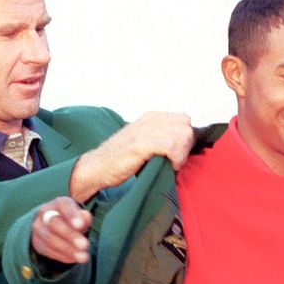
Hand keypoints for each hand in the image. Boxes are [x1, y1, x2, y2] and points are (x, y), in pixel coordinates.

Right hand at [29, 197, 91, 264]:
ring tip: (83, 257)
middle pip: (55, 223)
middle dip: (70, 235)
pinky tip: (74, 259)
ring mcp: (38, 228)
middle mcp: (45, 213)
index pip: (63, 205)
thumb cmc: (71, 220)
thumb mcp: (80, 216)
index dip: (72, 215)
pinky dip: (63, 256)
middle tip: (85, 245)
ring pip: (51, 240)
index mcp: (59, 203)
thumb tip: (85, 217)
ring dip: (68, 249)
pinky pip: (49, 251)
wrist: (52, 226)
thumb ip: (84, 217)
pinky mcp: (37, 243)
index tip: (80, 225)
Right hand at [69, 111, 193, 200]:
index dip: (185, 139)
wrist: (97, 167)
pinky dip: (176, 158)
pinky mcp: (140, 144)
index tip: (178, 154)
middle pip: (185, 126)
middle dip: (186, 146)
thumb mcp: (144, 141)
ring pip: (182, 135)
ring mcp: (144, 131)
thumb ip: (161, 137)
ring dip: (181, 154)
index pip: (183, 120)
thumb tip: (184, 143)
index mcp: (151, 117)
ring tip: (172, 164)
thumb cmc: (121, 159)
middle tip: (176, 161)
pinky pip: (171, 145)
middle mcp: (149, 120)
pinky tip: (170, 167)